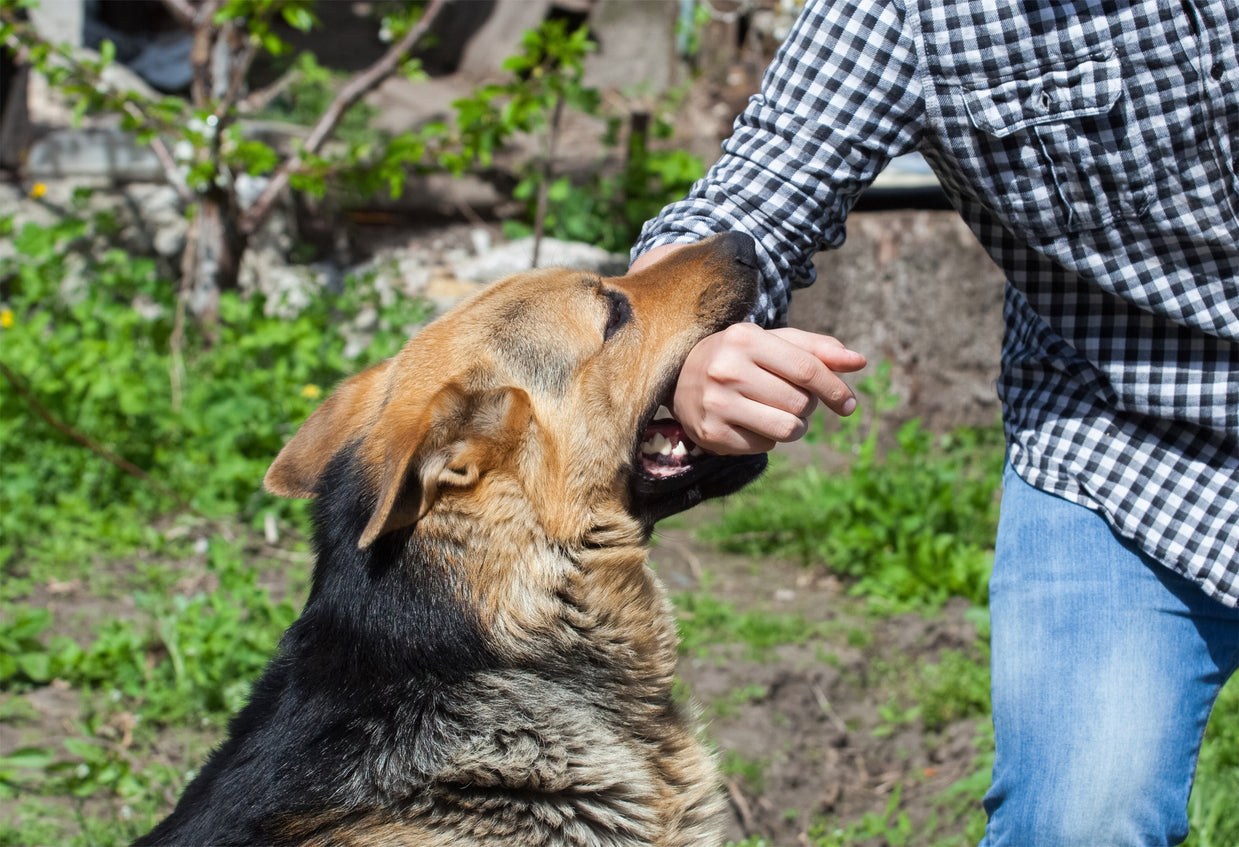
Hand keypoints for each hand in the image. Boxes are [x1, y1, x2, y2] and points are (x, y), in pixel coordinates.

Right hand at [629, 240, 865, 453]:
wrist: (680, 377)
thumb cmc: (740, 357)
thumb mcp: (774, 343)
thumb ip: (817, 349)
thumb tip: (859, 361)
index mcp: (746, 339)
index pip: (806, 368)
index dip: (834, 388)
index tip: (849, 404)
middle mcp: (727, 370)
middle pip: (799, 403)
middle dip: (808, 406)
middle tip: (795, 400)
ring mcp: (716, 404)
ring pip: (786, 429)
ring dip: (795, 427)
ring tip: (781, 415)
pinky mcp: (712, 434)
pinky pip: (764, 447)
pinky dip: (769, 440)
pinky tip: (752, 424)